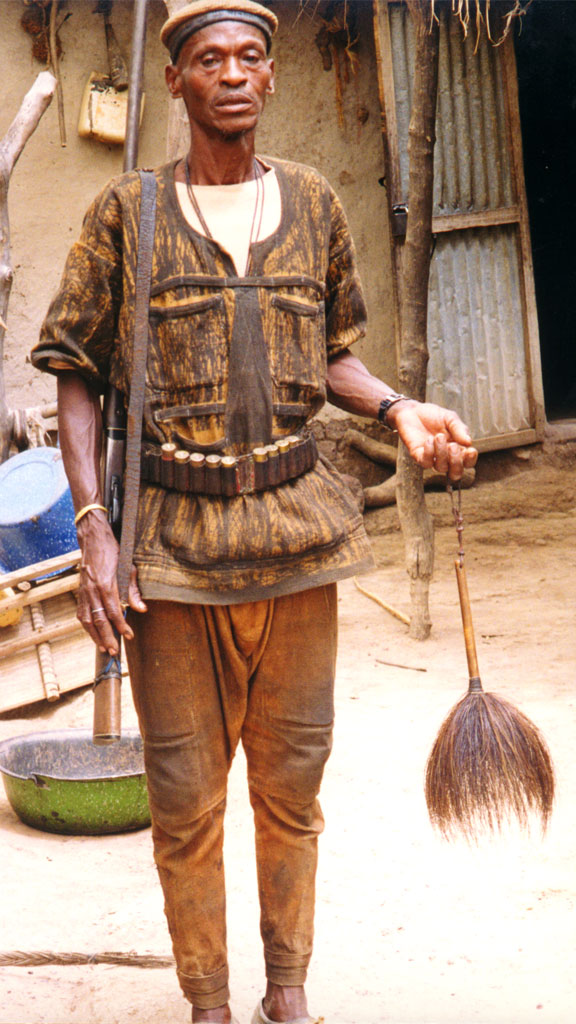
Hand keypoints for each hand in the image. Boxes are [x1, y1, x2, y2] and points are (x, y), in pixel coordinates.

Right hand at [75, 512, 146, 654]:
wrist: (93, 539)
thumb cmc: (113, 552)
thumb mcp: (128, 568)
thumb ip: (133, 591)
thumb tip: (141, 609)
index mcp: (106, 584)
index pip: (114, 611)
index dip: (121, 626)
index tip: (129, 635)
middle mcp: (92, 590)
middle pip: (99, 620)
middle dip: (107, 637)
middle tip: (115, 651)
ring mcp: (84, 592)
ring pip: (87, 619)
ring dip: (95, 636)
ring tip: (104, 647)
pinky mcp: (80, 592)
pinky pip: (81, 613)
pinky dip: (87, 626)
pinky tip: (94, 634)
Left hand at [389, 399, 477, 480]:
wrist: (412, 410)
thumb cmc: (433, 415)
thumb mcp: (450, 418)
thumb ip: (459, 429)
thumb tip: (469, 442)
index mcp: (457, 448)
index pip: (467, 462)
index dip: (470, 460)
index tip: (470, 450)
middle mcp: (446, 457)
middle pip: (455, 473)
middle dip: (456, 462)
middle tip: (453, 446)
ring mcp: (432, 458)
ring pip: (441, 468)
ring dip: (441, 453)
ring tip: (438, 436)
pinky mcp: (418, 456)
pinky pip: (426, 462)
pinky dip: (429, 452)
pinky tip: (429, 439)